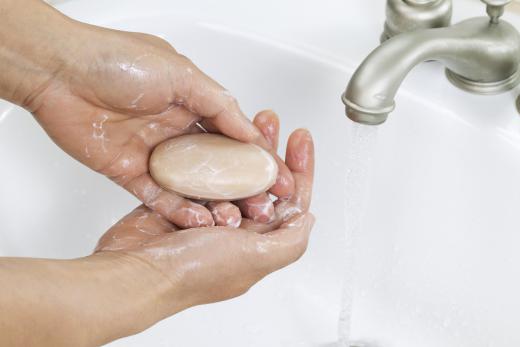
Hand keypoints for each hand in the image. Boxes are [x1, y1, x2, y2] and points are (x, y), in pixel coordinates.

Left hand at [0, 1, 293, 227]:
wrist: (59, 72)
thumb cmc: (117, 60)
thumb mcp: (182, 74)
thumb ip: (218, 105)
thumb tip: (250, 131)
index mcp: (193, 105)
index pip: (235, 137)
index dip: (258, 158)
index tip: (279, 178)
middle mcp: (177, 131)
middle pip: (217, 167)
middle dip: (243, 188)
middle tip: (262, 206)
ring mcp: (154, 154)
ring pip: (192, 186)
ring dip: (214, 204)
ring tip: (233, 220)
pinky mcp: (129, 173)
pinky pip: (158, 198)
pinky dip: (178, 211)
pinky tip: (199, 221)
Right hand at [93, 123, 314, 340]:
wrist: (136, 272)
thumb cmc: (193, 271)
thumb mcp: (255, 258)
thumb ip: (289, 241)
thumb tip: (307, 218)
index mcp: (258, 242)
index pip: (288, 200)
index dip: (298, 168)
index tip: (299, 138)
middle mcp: (236, 230)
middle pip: (261, 181)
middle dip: (268, 149)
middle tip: (269, 121)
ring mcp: (208, 215)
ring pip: (231, 174)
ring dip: (239, 148)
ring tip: (244, 123)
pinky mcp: (181, 204)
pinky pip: (200, 175)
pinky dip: (207, 158)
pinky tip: (211, 139)